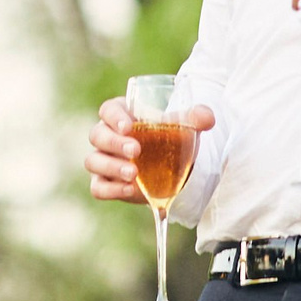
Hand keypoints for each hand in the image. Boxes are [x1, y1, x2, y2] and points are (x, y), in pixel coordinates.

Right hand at [85, 96, 215, 203]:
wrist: (176, 169)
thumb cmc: (174, 138)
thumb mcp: (185, 126)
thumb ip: (196, 117)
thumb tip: (207, 118)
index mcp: (122, 115)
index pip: (108, 110)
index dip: (113, 117)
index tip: (128, 126)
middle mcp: (107, 136)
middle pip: (98, 135)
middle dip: (114, 143)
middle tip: (136, 151)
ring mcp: (104, 161)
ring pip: (93, 161)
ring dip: (112, 167)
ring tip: (133, 174)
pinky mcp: (106, 183)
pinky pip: (98, 187)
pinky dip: (111, 189)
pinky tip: (129, 190)